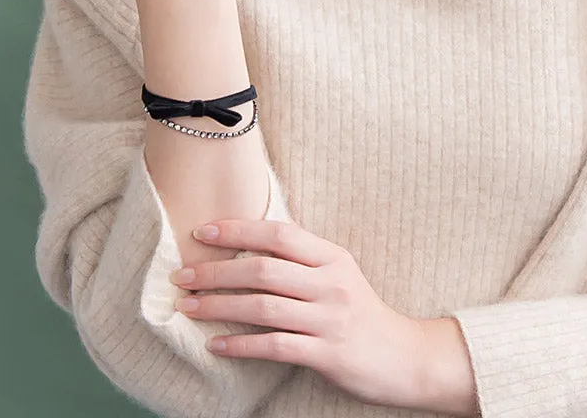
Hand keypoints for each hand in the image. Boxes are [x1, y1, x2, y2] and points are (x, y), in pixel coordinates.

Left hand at [169, 218, 429, 408]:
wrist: (404, 357)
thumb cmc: (360, 313)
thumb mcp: (338, 276)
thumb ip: (302, 261)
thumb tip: (247, 247)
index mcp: (333, 257)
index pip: (280, 234)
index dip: (238, 229)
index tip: (202, 231)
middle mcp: (331, 283)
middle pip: (264, 269)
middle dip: (216, 271)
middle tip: (182, 275)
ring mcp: (330, 319)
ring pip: (264, 306)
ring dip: (220, 307)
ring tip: (189, 307)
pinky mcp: (327, 354)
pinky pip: (275, 346)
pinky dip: (241, 345)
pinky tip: (216, 345)